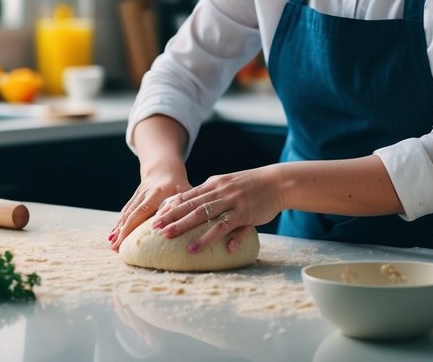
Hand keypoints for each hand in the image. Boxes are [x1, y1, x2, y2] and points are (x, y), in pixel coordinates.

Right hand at [110, 163, 190, 250]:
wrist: (164, 169)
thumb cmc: (180, 184)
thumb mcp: (186, 192)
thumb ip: (185, 205)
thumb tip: (187, 223)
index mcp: (160, 192)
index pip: (147, 209)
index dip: (139, 224)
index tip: (135, 239)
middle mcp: (146, 193)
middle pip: (133, 214)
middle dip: (124, 231)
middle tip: (118, 248)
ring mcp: (137, 196)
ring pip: (126, 213)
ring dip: (118, 229)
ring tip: (112, 246)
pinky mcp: (133, 199)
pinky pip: (124, 212)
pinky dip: (117, 224)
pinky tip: (112, 236)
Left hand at [152, 165, 284, 255]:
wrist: (276, 182)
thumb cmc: (249, 186)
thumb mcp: (226, 184)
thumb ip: (210, 193)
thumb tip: (190, 204)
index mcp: (213, 184)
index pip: (187, 196)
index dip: (170, 208)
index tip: (156, 218)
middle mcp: (220, 192)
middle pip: (192, 206)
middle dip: (173, 219)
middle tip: (157, 230)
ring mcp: (232, 202)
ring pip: (208, 217)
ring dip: (193, 231)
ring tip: (180, 245)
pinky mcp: (246, 213)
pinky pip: (231, 227)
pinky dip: (223, 238)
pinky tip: (217, 249)